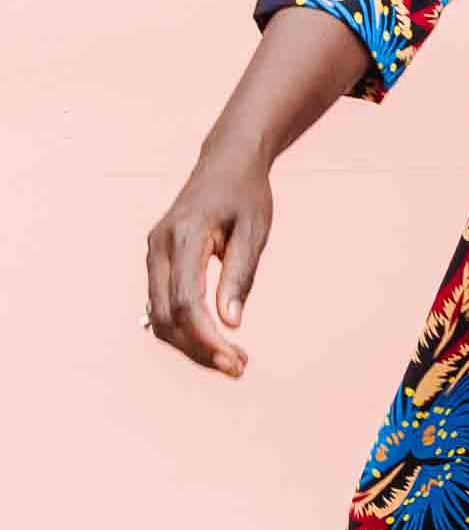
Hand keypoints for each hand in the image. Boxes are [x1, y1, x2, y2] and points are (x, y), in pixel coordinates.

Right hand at [145, 140, 273, 375]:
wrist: (226, 162)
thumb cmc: (246, 194)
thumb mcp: (254, 231)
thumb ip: (240, 275)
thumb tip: (232, 322)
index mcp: (184, 236)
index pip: (185, 301)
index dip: (207, 337)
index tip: (235, 359)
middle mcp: (159, 246)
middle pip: (166, 315)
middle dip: (199, 348)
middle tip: (238, 367)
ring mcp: (153, 252)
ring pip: (159, 315)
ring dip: (191, 343)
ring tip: (232, 359)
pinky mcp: (157, 260)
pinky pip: (161, 304)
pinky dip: (183, 328)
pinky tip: (213, 341)